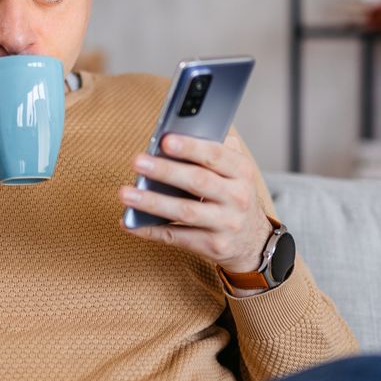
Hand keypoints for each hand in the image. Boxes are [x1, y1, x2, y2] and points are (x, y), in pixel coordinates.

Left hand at [120, 133, 272, 272]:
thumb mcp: (235, 173)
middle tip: (138, 162)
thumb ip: (215, 152)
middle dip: (166, 171)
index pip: (216, 155)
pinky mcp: (213, 246)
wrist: (253, 241)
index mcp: (242, 172)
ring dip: (152, 202)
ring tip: (126, 193)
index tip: (165, 141)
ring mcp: (226, 224)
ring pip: (185, 212)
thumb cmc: (233, 197)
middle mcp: (237, 198)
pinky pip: (177, 237)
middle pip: (198, 182)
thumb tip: (179, 134)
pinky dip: (151, 231)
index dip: (190, 147)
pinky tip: (130, 223)